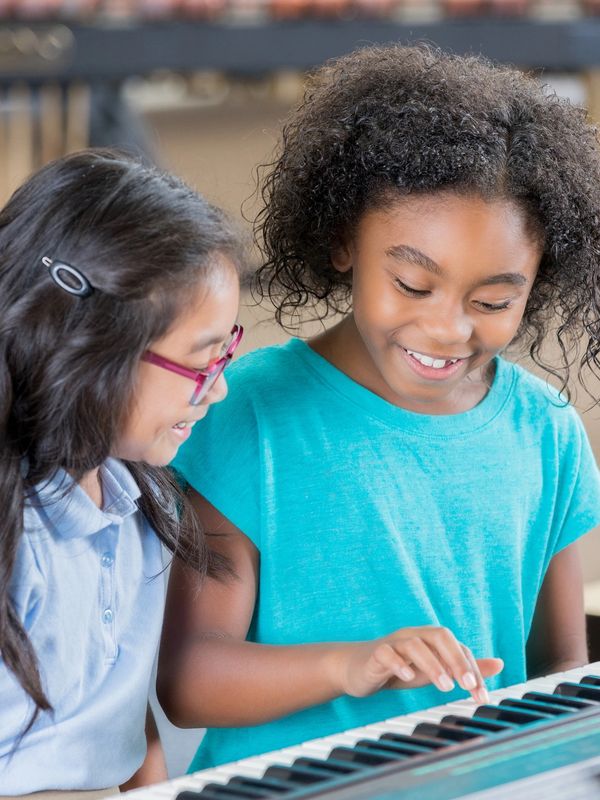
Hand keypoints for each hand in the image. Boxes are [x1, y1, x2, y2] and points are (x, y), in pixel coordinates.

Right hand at [334, 626, 502, 703]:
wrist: (359, 669)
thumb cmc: (401, 667)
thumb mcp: (436, 668)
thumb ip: (464, 666)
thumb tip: (500, 664)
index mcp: (430, 639)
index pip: (457, 646)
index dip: (471, 667)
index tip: (481, 694)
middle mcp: (414, 636)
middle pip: (439, 636)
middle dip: (456, 659)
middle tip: (468, 685)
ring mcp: (393, 643)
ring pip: (414, 644)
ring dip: (432, 664)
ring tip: (445, 686)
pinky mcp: (375, 654)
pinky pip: (387, 653)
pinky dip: (399, 663)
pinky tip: (409, 678)